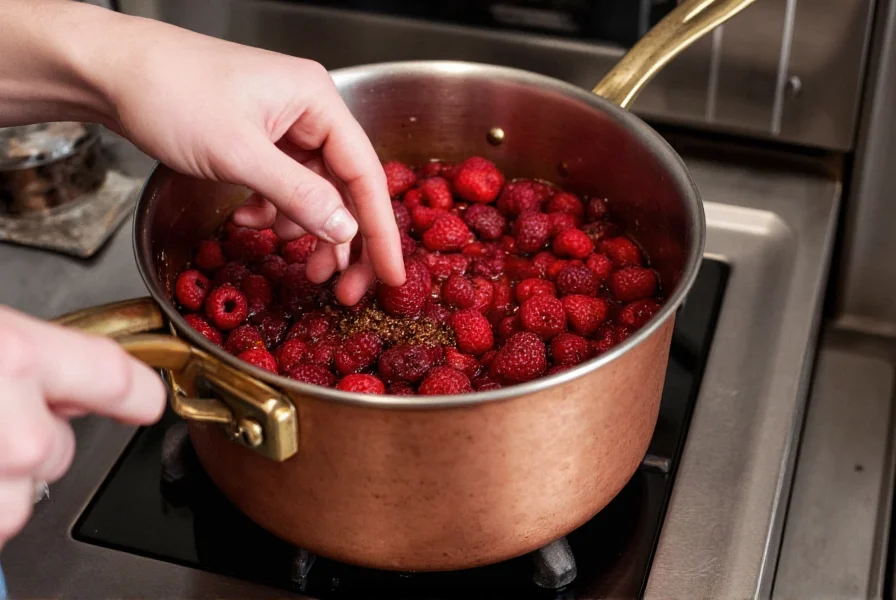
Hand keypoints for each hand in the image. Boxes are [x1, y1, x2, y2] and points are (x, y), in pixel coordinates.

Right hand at [0, 307, 164, 549]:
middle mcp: (17, 426)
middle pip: (60, 450)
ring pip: (24, 496)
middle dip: (35, 438)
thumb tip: (74, 380)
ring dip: (1, 479)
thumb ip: (38, 359)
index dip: (138, 391)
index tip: (147, 398)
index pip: (118, 378)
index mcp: (20, 359)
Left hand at [97, 16, 405, 304]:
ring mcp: (284, 126)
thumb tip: (344, 231)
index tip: (392, 274)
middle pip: (345, 187)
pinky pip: (284, 186)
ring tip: (289, 256)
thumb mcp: (238, 153)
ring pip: (314, 192)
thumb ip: (297, 195)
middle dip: (342, 240)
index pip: (365, 174)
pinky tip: (250, 219)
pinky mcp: (261, 139)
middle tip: (345, 289)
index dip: (381, 230)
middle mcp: (309, 112)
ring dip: (302, 228)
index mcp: (317, 102)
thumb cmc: (170, 92)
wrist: (112, 71)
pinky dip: (272, 211)